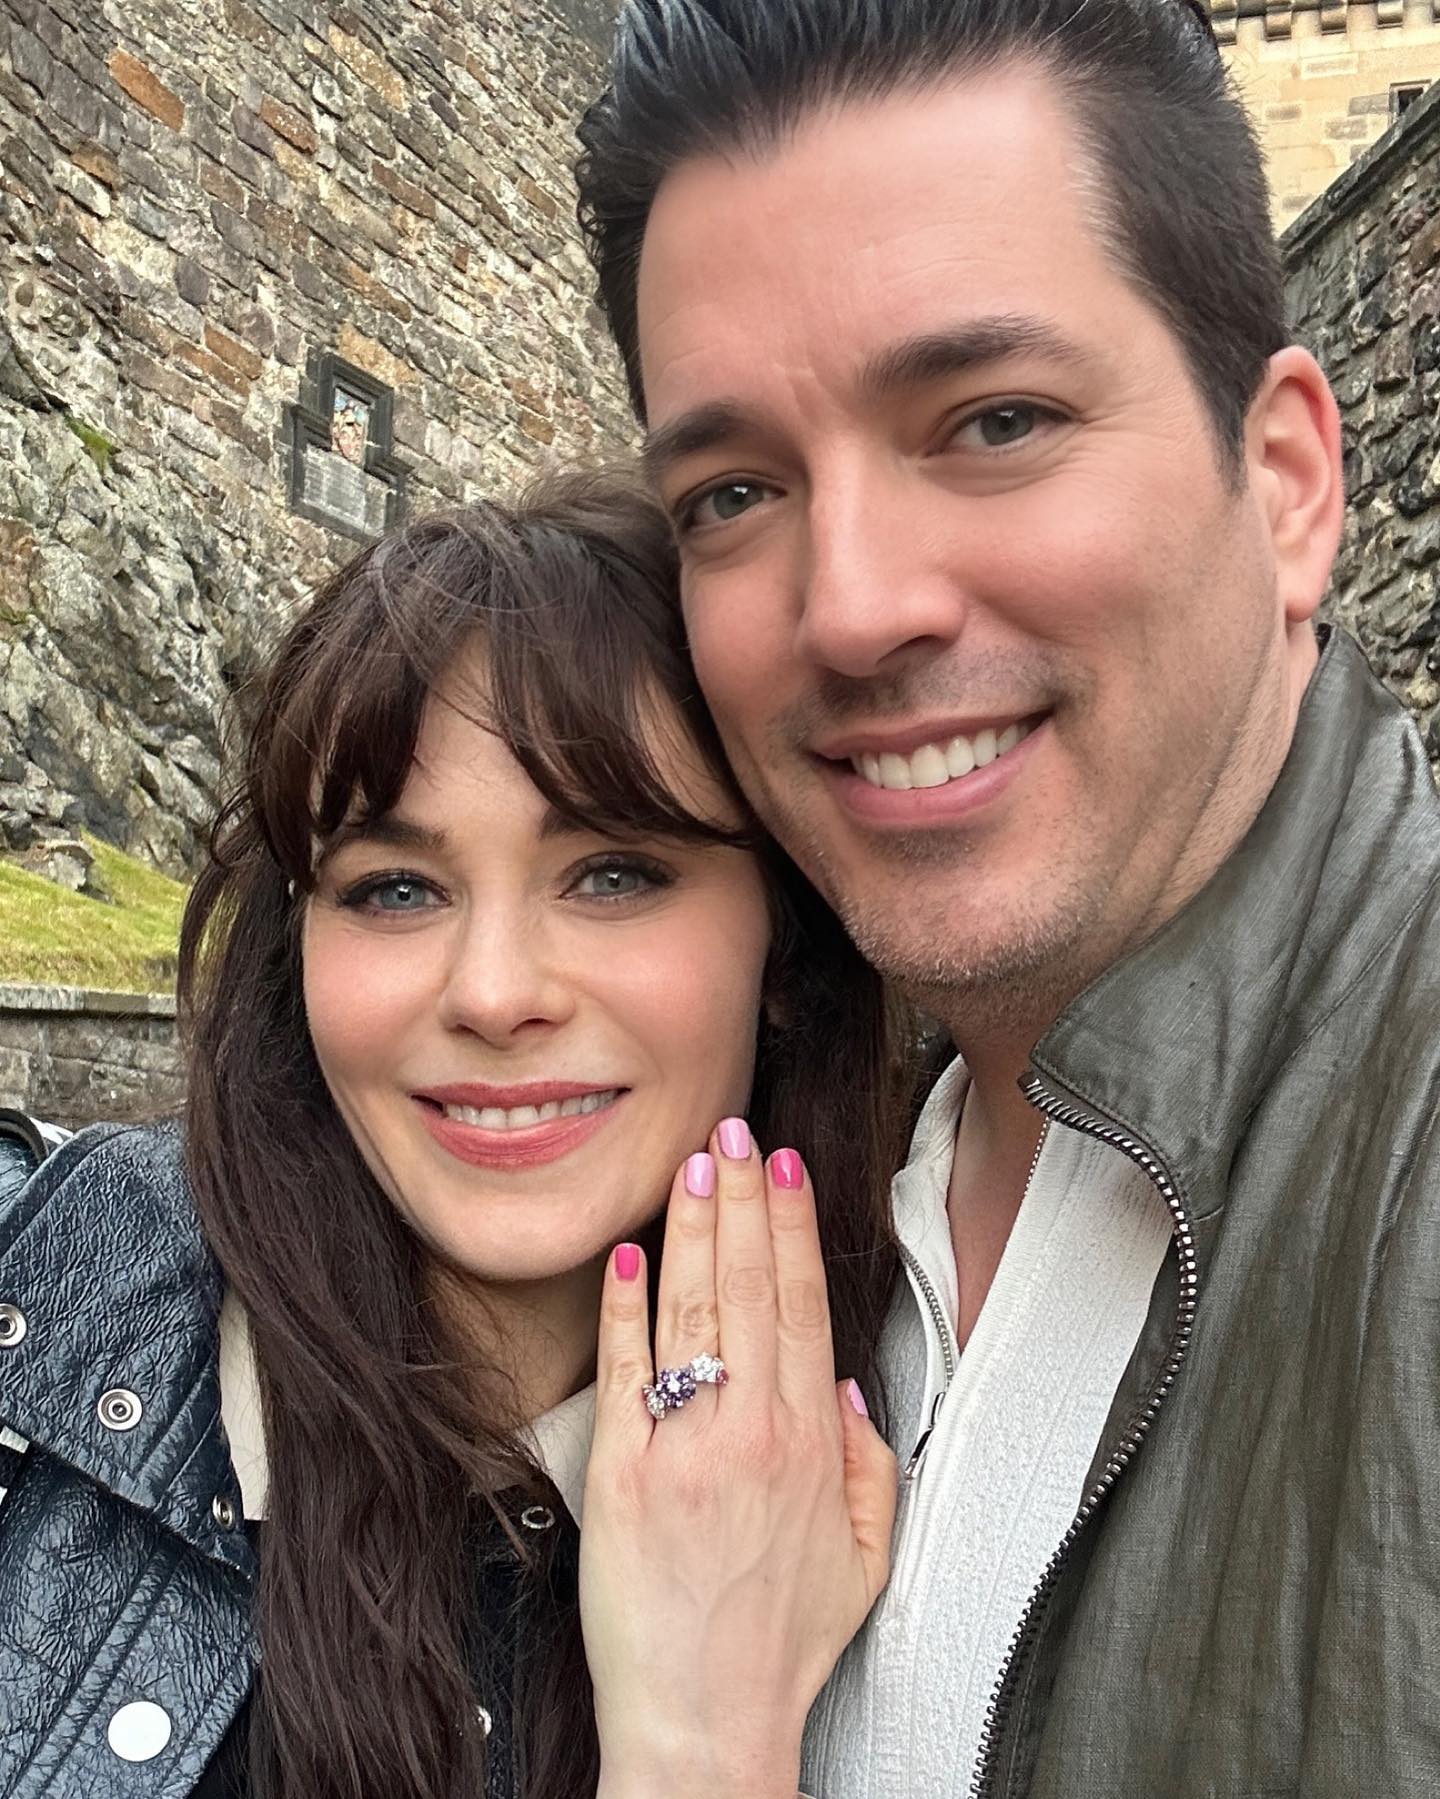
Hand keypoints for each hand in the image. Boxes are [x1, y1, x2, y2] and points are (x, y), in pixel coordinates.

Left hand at [580, 1119, 897, 1798]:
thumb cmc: (783, 1643)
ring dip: (691, 1229)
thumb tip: (842, 1382)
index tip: (785, 1166)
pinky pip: (623, 1373)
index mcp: (812, 1443)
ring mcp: (683, 1448)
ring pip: (691, 1310)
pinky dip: (624, 1309)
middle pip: (749, 1286)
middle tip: (734, 1129)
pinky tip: (627, 1256)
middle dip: (741, 1197)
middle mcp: (751, 1431)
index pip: (804, 1304)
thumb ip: (869, 1461)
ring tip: (691, 1164)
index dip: (793, 1225)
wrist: (707, 1725)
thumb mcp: (868, 1555)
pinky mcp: (620, 1475)